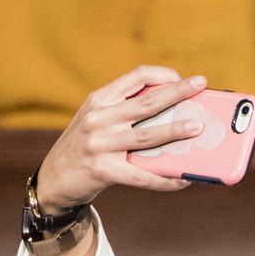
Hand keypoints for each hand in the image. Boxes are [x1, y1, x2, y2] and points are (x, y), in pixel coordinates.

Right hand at [35, 66, 204, 214]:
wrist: (54, 179)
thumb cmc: (85, 147)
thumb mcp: (97, 121)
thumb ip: (125, 113)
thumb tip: (175, 116)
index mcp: (100, 100)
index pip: (136, 77)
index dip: (163, 75)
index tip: (182, 79)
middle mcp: (99, 118)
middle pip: (147, 103)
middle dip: (177, 92)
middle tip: (200, 85)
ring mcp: (100, 144)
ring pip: (147, 136)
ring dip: (176, 131)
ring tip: (198, 128)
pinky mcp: (103, 170)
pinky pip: (143, 176)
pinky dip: (166, 179)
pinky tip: (184, 180)